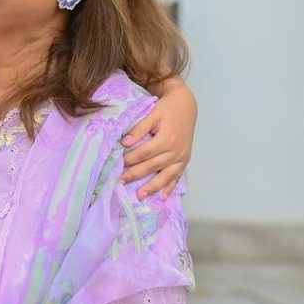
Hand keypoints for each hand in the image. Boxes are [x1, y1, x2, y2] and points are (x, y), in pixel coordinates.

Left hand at [121, 78, 196, 198]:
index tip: (117, 164)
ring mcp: (182, 157)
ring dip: (153, 187)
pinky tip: (162, 197)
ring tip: (140, 196)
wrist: (186, 106)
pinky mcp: (185, 160)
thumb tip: (125, 142)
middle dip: (136, 175)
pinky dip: (170, 187)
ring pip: (166, 175)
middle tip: (121, 182)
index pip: (144, 153)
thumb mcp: (152, 114)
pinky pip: (177, 176)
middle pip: (153, 166)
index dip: (130, 159)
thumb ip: (139, 129)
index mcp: (167, 139)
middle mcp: (176, 151)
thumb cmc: (167, 109)